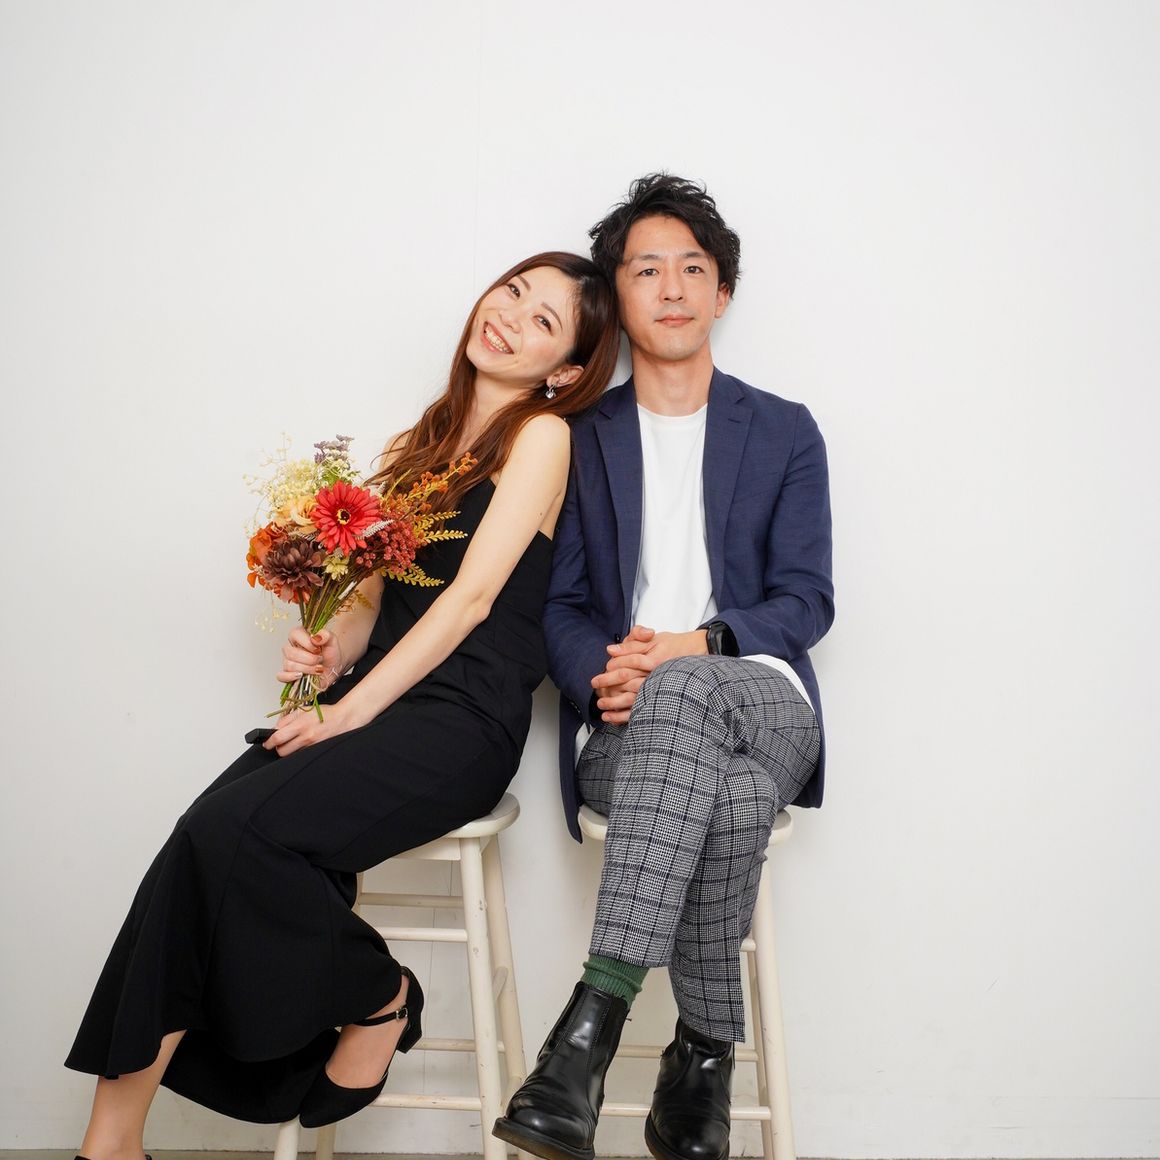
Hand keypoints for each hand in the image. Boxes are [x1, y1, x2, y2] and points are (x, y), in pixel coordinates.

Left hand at [262, 696, 372, 756]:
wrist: (344, 719)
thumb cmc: (326, 713)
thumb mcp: (304, 710)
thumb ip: (288, 719)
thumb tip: (276, 728)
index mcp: (301, 724)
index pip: (278, 737)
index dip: (269, 742)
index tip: (266, 743)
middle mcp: (306, 737)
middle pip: (283, 751)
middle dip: (278, 748)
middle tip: (279, 743)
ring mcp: (312, 746)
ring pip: (292, 755)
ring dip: (288, 750)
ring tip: (292, 743)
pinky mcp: (317, 750)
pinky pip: (302, 755)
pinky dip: (299, 752)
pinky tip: (302, 746)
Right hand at [277, 627, 344, 690]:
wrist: (333, 669)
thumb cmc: (330, 654)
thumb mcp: (333, 642)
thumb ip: (326, 635)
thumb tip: (316, 637)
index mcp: (299, 635)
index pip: (295, 634)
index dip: (307, 643)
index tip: (317, 649)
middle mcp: (291, 647)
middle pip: (291, 653)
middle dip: (310, 659)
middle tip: (320, 659)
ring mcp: (288, 661)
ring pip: (289, 665)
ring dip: (307, 669)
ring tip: (318, 669)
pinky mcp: (288, 674)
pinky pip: (281, 676)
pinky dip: (290, 677)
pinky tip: (301, 675)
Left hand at [590, 625, 708, 723]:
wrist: (697, 656)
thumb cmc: (673, 646)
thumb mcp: (654, 639)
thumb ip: (632, 643)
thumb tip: (610, 649)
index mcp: (653, 660)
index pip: (628, 662)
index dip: (613, 665)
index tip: (604, 667)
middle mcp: (655, 675)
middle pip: (626, 679)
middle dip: (608, 683)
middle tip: (594, 684)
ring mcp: (658, 690)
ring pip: (631, 698)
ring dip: (612, 702)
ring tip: (600, 704)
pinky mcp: (659, 701)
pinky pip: (639, 711)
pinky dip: (622, 717)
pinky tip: (610, 718)